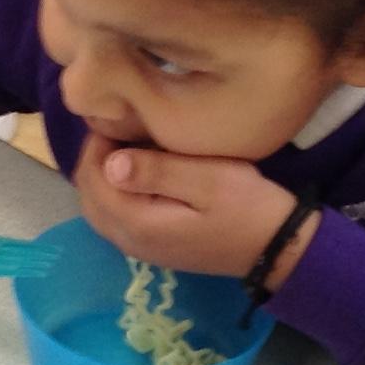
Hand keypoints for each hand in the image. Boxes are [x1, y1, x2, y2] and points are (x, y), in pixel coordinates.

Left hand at [72, 135, 313, 284]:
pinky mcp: (152, 246)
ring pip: (99, 207)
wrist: (276, 247)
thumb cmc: (247, 206)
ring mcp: (139, 247)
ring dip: (104, 176)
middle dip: (95, 158)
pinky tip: (143, 171)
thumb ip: (158, 171)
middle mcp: (128, 240)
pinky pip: (116, 217)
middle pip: (88, 195)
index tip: (120, 116)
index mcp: (137, 223)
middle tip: (121, 128)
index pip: (91, 178)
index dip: (96, 143)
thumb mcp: (208, 180)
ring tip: (130, 145)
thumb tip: (111, 163)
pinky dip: (117, 191)